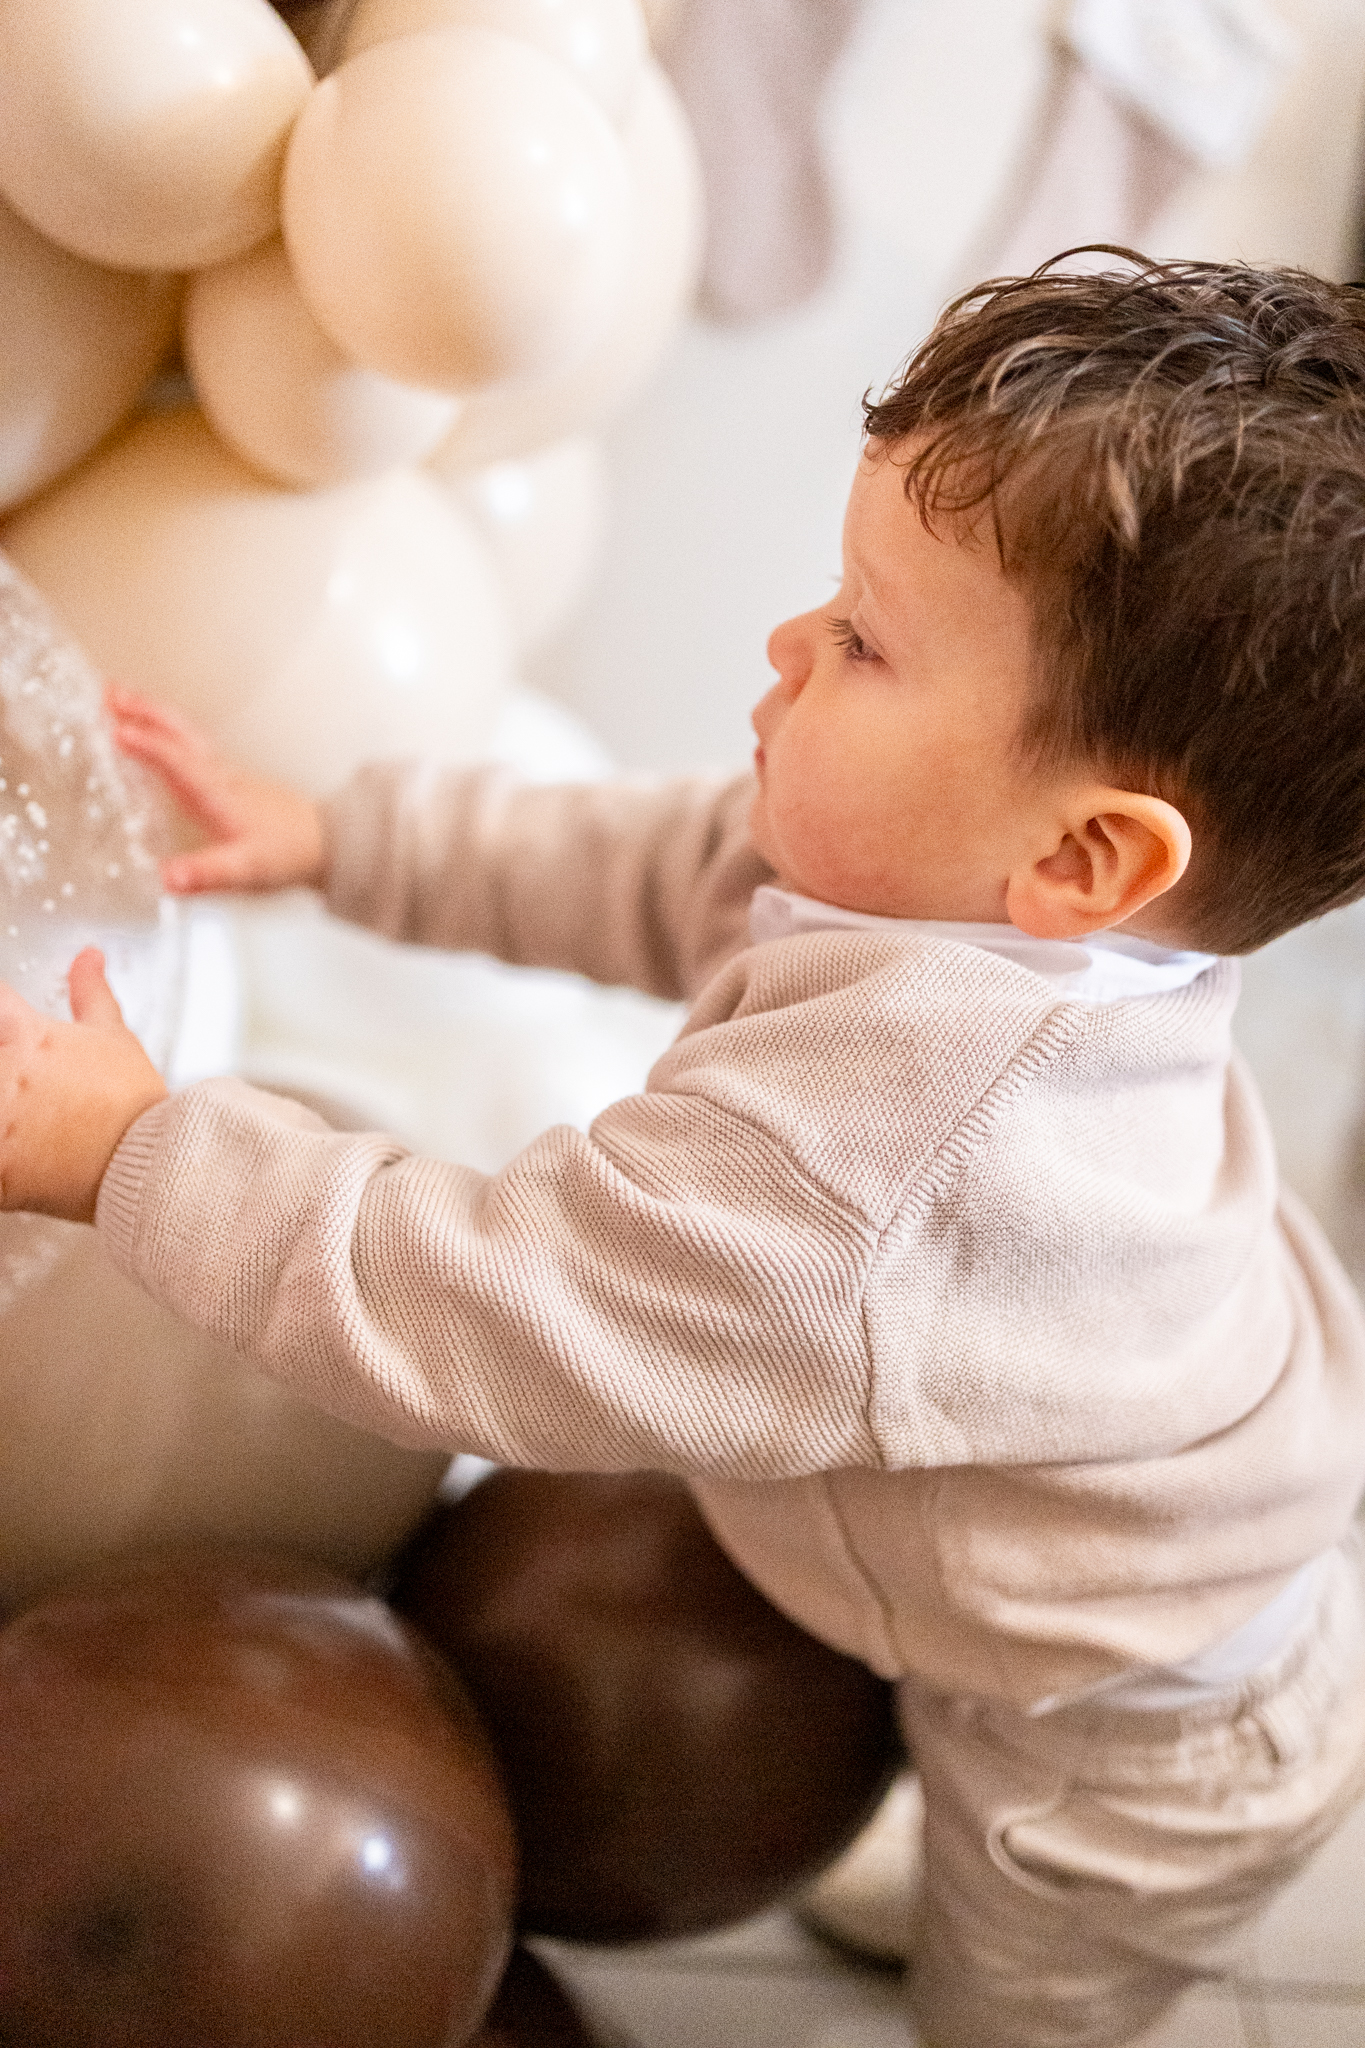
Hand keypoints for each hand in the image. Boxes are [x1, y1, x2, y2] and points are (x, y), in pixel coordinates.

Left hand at [0, 950, 167, 1222]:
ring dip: (2, 1107)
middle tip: (20, 1082)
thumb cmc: (134, 1106)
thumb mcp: (116, 1039)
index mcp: (29, 1035)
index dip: (1, 1012)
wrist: (151, 1165)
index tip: (9, 1028)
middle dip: (2, 1063)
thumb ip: (92, 993)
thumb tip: (89, 956)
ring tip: (21, 1119)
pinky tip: (18, 1158)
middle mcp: (6, 1070)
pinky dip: (2, 1163)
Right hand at [106, 686, 325, 895]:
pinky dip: (164, 730)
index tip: (117, 731)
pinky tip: (154, 734)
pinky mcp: (225, 779)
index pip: (180, 762)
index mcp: (219, 794)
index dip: (149, 747)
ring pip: (183, 733)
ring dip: (151, 713)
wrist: (326, 845)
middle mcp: (219, 777)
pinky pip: (188, 744)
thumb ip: (207, 873)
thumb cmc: (288, 855)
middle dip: (144, 711)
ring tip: (121, 698)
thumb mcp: (246, 871)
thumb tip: (168, 878)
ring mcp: (222, 774)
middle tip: (108, 692)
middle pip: (179, 733)